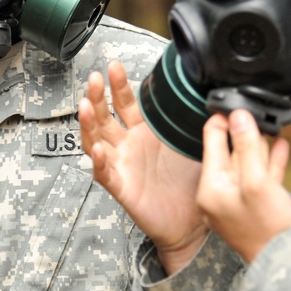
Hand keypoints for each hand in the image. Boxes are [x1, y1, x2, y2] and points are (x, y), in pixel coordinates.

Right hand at [79, 60, 206, 274]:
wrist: (191, 223)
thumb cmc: (189, 184)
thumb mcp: (192, 144)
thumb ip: (191, 120)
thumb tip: (205, 93)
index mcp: (143, 132)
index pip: (125, 103)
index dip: (118, 85)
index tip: (113, 67)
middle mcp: (127, 146)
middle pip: (104, 117)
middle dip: (97, 97)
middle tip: (94, 79)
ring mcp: (121, 166)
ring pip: (95, 141)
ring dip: (89, 124)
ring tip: (85, 107)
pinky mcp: (121, 188)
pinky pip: (104, 173)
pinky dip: (98, 161)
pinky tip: (96, 149)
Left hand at [196, 109, 290, 263]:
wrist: (288, 265)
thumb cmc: (269, 228)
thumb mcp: (257, 181)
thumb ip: (246, 147)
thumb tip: (238, 116)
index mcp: (210, 188)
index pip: (211, 145)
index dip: (221, 122)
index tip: (231, 104)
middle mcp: (218, 195)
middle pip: (228, 154)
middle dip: (241, 132)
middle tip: (251, 110)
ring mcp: (236, 203)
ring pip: (246, 165)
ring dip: (257, 145)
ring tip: (267, 124)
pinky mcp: (254, 208)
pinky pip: (258, 179)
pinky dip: (268, 162)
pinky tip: (280, 146)